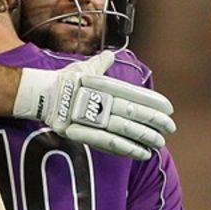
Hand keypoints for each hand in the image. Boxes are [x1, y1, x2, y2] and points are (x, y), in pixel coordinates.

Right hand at [13, 51, 174, 160]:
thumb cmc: (64, 80)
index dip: (153, 102)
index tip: (169, 108)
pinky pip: (108, 143)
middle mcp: (100, 100)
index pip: (135, 94)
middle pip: (133, 113)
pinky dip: (127, 149)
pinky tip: (141, 153)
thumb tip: (110, 55)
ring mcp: (91, 118)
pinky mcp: (82, 133)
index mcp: (104, 84)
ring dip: (144, 137)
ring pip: (124, 129)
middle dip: (154, 121)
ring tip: (159, 143)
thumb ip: (101, 63)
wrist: (40, 94)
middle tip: (170, 128)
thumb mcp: (84, 67)